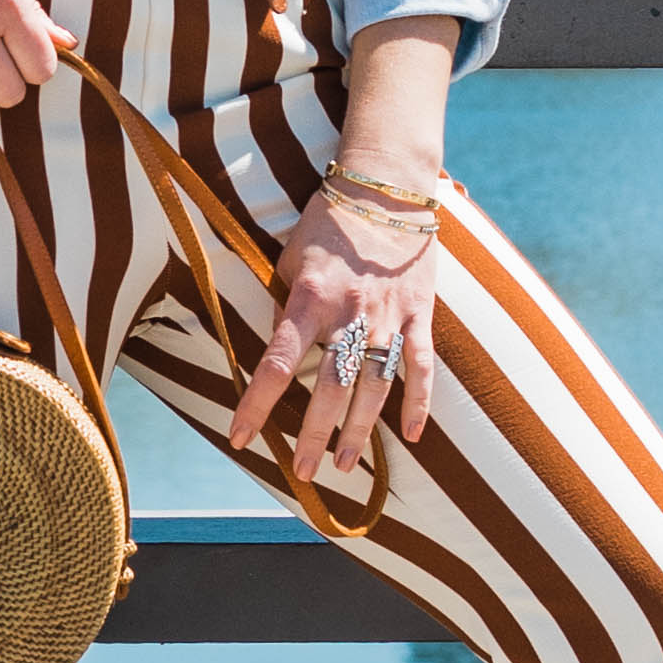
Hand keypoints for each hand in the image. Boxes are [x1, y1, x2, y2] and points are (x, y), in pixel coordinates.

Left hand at [228, 186, 441, 493]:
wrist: (385, 189)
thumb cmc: (327, 224)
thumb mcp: (290, 260)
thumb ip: (285, 306)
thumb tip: (277, 350)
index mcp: (309, 299)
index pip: (276, 363)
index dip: (256, 405)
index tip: (241, 438)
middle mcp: (349, 313)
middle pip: (330, 387)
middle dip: (314, 434)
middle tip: (305, 473)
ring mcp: (389, 316)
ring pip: (375, 385)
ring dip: (359, 429)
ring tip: (344, 463)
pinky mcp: (420, 313)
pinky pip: (421, 366)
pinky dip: (419, 402)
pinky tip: (413, 435)